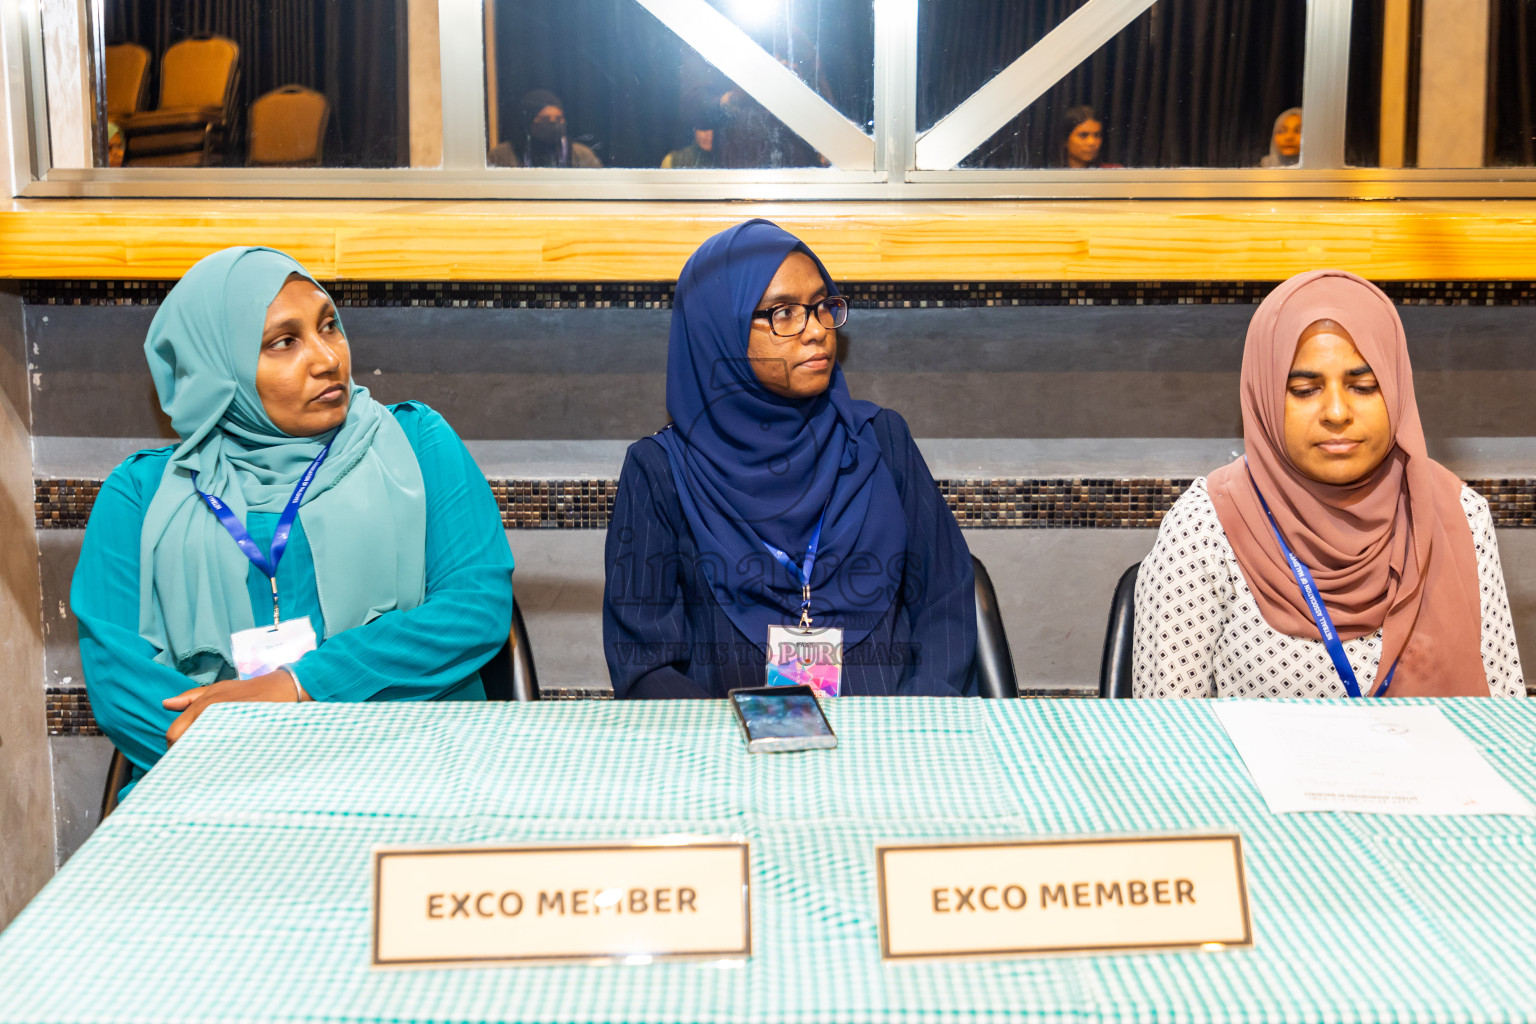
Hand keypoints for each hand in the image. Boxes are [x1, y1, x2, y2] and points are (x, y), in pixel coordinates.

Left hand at [163, 670, 307, 745]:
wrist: (283, 690)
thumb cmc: (248, 690)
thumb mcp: (218, 688)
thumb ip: (190, 697)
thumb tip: (165, 704)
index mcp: (203, 706)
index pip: (174, 734)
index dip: (173, 745)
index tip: (180, 751)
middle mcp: (212, 717)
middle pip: (184, 746)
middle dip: (184, 753)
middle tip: (192, 759)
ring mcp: (228, 730)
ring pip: (201, 754)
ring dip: (200, 758)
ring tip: (207, 760)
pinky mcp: (243, 740)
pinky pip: (222, 756)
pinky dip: (218, 759)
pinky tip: (223, 759)